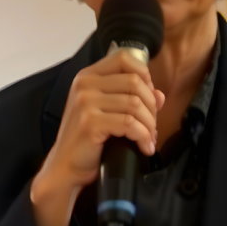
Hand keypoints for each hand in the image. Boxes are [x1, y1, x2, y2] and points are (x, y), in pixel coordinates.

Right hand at [30, 50, 165, 225]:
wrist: (66, 167)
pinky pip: (130, 124)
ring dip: (150, 125)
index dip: (145, 75)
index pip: (124, 58)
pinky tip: (144, 147)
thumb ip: (131, 98)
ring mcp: (85, 102)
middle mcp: (84, 84)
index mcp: (88, 76)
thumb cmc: (87, 140)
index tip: (150, 97)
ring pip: (135, 104)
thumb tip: (160, 95)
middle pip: (135, 83)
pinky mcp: (90, 122)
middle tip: (152, 126)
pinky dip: (143, 137)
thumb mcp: (108, 112)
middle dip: (151, 106)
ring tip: (149, 139)